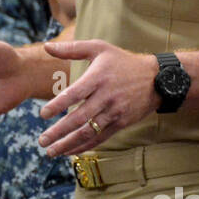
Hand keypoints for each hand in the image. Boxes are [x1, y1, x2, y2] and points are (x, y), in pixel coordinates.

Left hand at [38, 40, 159, 155]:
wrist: (156, 79)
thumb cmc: (122, 61)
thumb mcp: (99, 48)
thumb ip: (72, 49)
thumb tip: (47, 47)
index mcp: (98, 78)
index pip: (75, 94)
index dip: (58, 105)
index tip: (42, 115)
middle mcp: (106, 97)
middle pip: (79, 118)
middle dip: (59, 132)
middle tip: (41, 141)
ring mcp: (114, 112)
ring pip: (89, 132)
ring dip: (69, 144)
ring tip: (51, 151)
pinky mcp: (121, 123)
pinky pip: (100, 138)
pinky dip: (84, 146)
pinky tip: (70, 151)